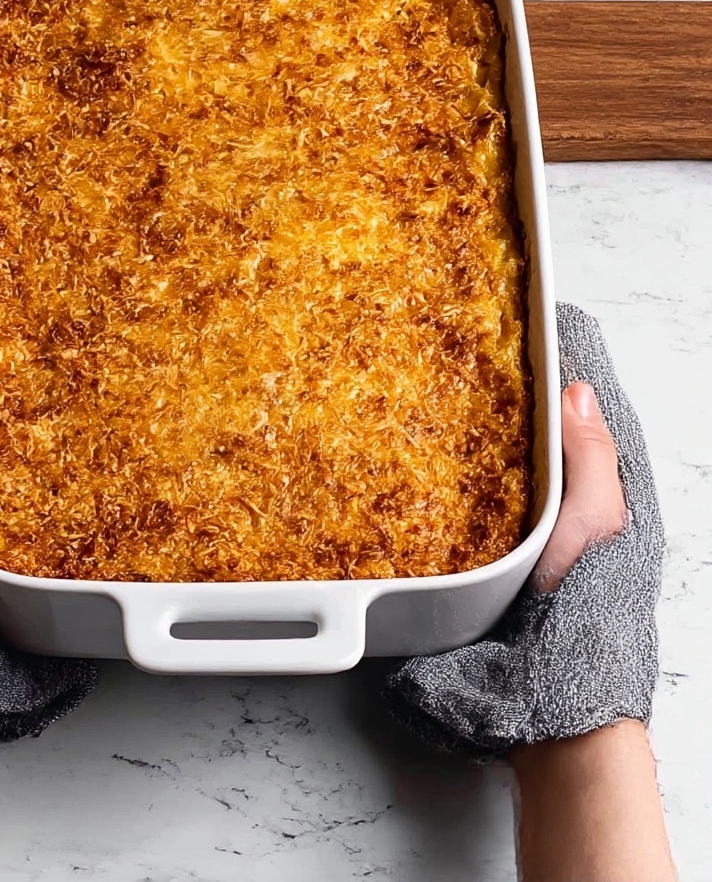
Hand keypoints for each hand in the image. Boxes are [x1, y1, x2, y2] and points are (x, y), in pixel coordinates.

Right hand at [384, 303, 663, 754]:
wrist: (549, 691)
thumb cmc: (584, 611)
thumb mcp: (597, 525)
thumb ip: (591, 459)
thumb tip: (578, 387)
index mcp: (595, 486)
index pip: (576, 406)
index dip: (557, 361)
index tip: (528, 319)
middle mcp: (555, 498)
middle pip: (528, 425)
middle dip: (502, 384)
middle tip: (462, 339)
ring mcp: (516, 521)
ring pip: (490, 456)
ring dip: (466, 422)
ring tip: (430, 376)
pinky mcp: (480, 546)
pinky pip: (461, 493)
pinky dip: (442, 465)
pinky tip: (414, 448)